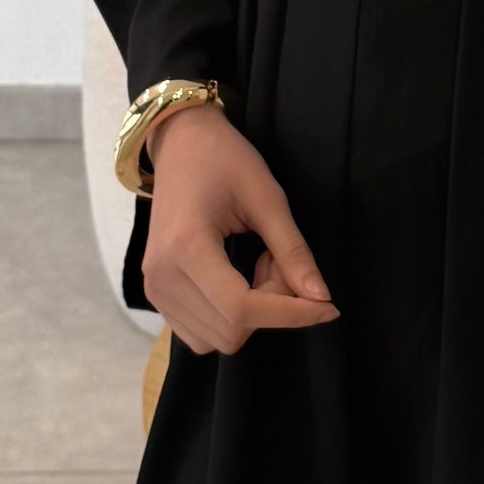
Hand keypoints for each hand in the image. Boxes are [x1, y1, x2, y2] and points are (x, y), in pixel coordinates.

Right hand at [140, 104, 338, 356]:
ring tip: (255, 267)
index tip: (328, 307)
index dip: (292, 315)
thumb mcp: (267, 197)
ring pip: (219, 339)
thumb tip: (321, 298)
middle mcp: (162, 276)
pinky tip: (237, 280)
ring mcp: (154, 289)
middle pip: (233, 329)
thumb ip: (293, 251)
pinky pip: (201, 334)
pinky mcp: (156, 295)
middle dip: (271, 307)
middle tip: (277, 260)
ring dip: (251, 314)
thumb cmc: (224, 160)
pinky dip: (230, 318)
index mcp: (187, 247)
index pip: (242, 309)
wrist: (179, 144)